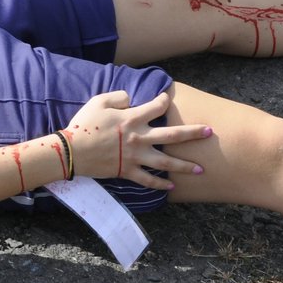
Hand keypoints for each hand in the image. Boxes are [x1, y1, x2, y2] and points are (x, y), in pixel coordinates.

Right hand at [64, 91, 210, 187]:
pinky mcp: (128, 171)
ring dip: (184, 165)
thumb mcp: (99, 101)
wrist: (72, 151)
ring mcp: (135, 157)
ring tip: (200, 169)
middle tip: (210, 132)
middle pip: (172, 135)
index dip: (164, 100)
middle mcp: (139, 138)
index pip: (157, 106)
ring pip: (166, 162)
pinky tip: (172, 186)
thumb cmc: (84, 124)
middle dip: (193, 133)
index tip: (166, 99)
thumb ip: (118, 96)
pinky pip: (148, 180)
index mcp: (133, 118)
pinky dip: (161, 185)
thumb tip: (132, 98)